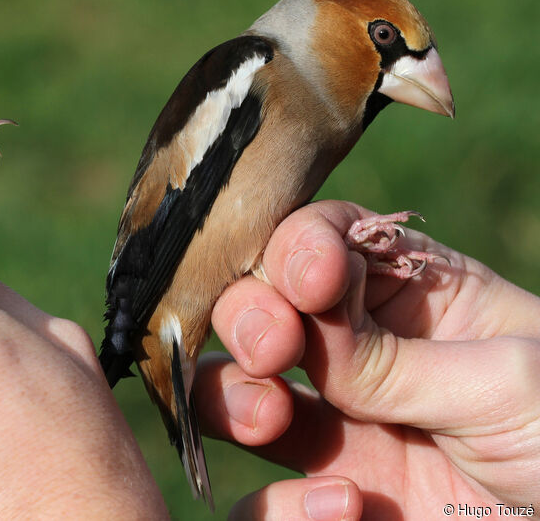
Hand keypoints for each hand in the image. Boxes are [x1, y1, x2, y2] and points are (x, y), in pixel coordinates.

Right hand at [198, 200, 539, 519]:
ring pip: (230, 398)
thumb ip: (389, 357)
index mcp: (411, 297)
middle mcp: (361, 357)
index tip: (315, 282)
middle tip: (274, 351)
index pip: (320, 241)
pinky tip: (347, 507)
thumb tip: (296, 330)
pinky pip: (260, 505)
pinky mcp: (334, 509)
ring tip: (273, 419)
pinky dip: (281, 507)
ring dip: (231, 399)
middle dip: (249, 318)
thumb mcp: (505, 380)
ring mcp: (342, 435)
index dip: (297, 248)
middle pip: (255, 310)